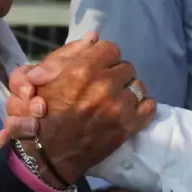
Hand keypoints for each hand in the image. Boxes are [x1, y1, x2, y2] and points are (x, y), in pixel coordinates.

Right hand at [0, 38, 156, 185]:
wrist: (48, 155)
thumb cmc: (42, 113)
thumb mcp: (45, 77)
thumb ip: (70, 53)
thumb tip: (95, 36)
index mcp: (83, 69)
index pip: (111, 49)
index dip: (105, 58)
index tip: (99, 68)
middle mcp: (104, 84)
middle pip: (126, 67)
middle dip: (116, 75)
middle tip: (105, 87)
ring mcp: (119, 106)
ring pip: (138, 85)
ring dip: (128, 91)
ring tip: (115, 100)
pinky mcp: (129, 125)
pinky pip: (149, 106)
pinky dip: (142, 107)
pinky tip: (130, 110)